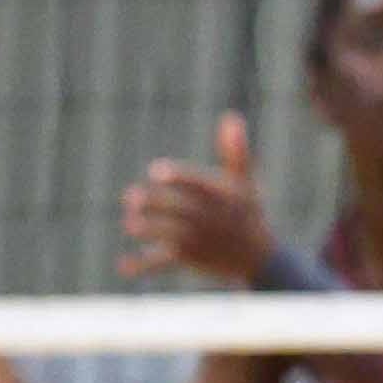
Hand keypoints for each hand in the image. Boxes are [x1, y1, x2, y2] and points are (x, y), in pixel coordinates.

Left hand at [122, 118, 276, 286]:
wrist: (260, 259)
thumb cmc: (249, 214)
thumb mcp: (246, 184)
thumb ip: (236, 153)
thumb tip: (231, 117)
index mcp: (224, 199)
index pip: (199, 187)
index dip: (178, 178)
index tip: (156, 171)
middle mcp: (213, 221)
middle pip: (182, 211)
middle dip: (157, 204)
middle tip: (132, 197)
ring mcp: (201, 242)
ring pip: (173, 236)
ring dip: (151, 230)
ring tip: (130, 224)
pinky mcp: (190, 260)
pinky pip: (165, 263)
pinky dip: (143, 265)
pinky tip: (123, 266)